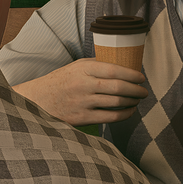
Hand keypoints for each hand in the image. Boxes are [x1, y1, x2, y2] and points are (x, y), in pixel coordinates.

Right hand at [15, 57, 148, 124]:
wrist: (38, 100)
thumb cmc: (60, 81)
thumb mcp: (76, 67)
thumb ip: (96, 65)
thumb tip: (122, 65)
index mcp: (83, 69)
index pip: (114, 69)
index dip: (132, 74)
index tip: (141, 77)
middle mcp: (84, 85)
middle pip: (118, 87)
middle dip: (136, 90)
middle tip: (144, 91)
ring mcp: (84, 102)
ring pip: (116, 102)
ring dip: (132, 101)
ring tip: (138, 100)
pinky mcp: (83, 118)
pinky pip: (110, 117)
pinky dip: (124, 114)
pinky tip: (129, 111)